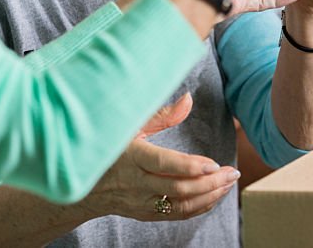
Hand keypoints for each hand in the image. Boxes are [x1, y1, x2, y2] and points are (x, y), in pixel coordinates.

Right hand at [84, 94, 239, 221]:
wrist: (81, 186)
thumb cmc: (108, 147)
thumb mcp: (129, 126)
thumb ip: (162, 115)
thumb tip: (189, 98)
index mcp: (132, 156)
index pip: (164, 164)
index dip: (190, 166)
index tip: (214, 163)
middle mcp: (136, 183)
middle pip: (179, 188)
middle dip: (210, 182)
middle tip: (231, 172)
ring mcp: (141, 202)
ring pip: (181, 205)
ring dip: (209, 196)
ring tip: (228, 183)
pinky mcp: (145, 213)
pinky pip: (177, 214)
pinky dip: (199, 207)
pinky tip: (214, 195)